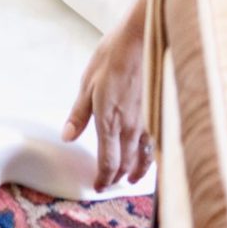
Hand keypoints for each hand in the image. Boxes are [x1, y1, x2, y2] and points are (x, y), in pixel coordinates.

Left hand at [62, 0, 151, 191]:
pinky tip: (149, 159)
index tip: (97, 187)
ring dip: (135, 172)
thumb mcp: (87, 83)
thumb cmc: (112, 57)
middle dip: (116, 178)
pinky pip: (155, 147)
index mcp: (108, 121)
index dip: (103, 179)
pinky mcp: (159, 115)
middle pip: (124, 164)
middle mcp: (130, 128)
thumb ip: (79, 114)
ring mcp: (147, 123)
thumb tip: (67, 137)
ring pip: (142, 159)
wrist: (141, 40)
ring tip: (131, 179)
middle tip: (110, 184)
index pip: (107, 163)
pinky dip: (150, 159)